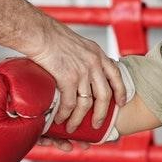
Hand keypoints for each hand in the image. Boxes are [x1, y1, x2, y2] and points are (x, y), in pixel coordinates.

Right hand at [24, 18, 127, 135]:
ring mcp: (82, 72)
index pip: (116, 75)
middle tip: (97, 124)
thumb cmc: (53, 37)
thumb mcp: (79, 44)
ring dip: (79, 119)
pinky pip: (69, 103)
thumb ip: (86, 57)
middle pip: (104, 95)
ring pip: (86, 104)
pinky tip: (60, 119)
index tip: (121, 102)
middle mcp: (94, 63)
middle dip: (102, 113)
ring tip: (73, 127)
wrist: (40, 33)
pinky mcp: (68, 78)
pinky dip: (65, 114)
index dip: (120, 91)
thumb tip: (85, 68)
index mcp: (97, 54)